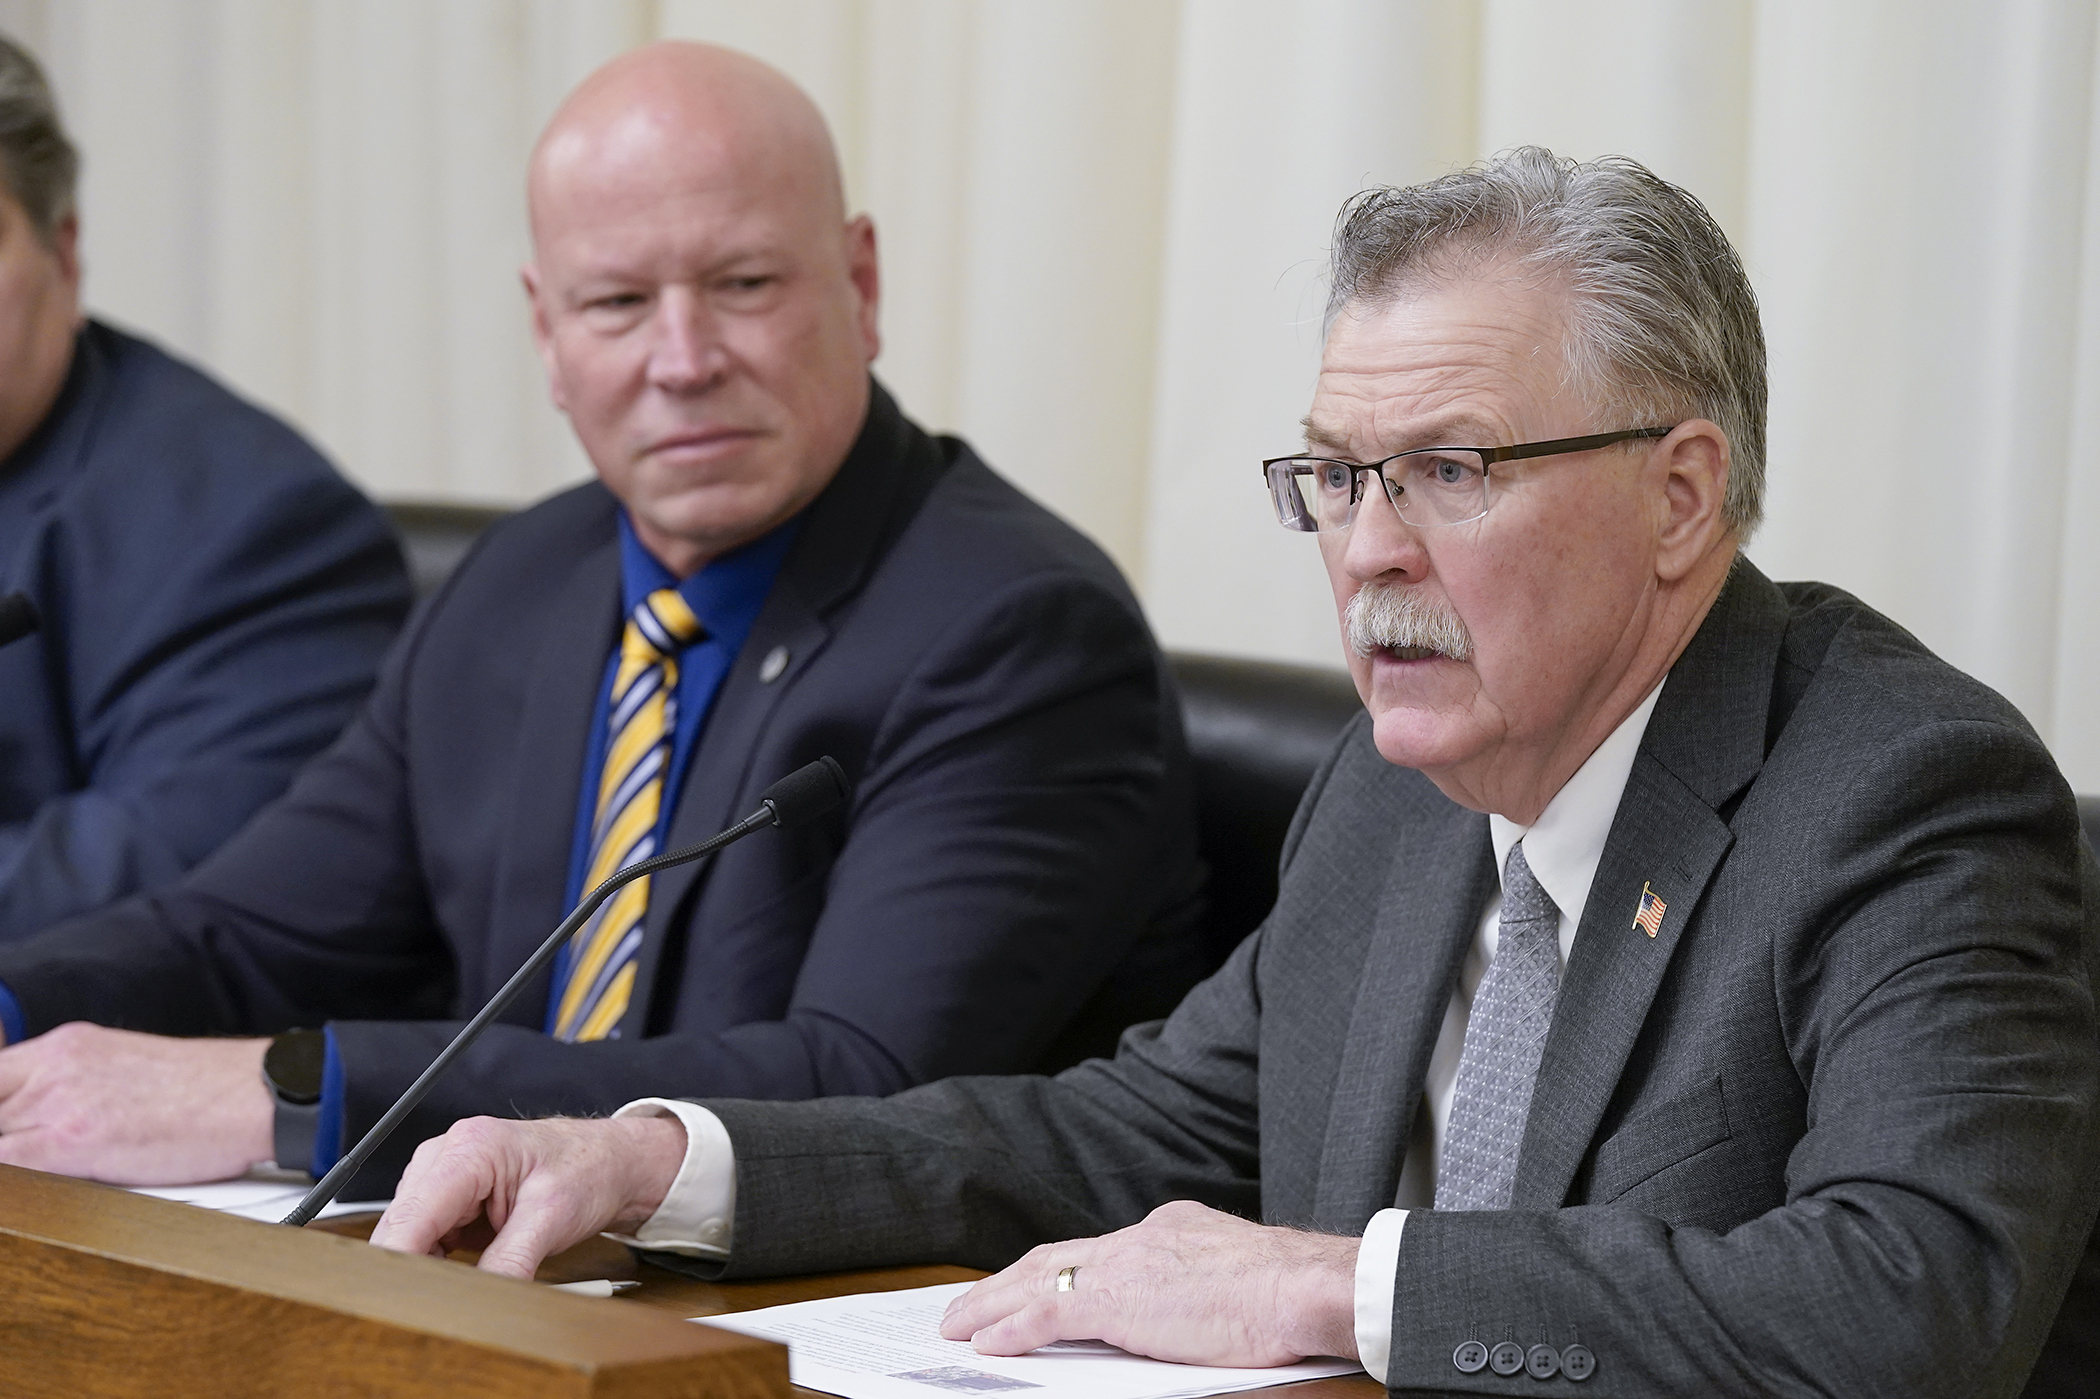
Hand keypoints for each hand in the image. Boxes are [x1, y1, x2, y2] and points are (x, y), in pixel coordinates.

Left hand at [0, 1022, 273, 1183]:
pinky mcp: (69, 1143)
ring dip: (13, 1156)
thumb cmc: (207, 1090)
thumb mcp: (127, 1066)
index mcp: (66, 1045)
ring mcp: (57, 1102)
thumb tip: (45, 1123)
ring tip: (60, 1165)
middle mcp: (54, 1066)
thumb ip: (75, 1086)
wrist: (252, 1095)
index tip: (12, 1127)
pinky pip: (6, 1167)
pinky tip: (46, 1186)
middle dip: (6, 1133)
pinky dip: (16, 1185)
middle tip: (31, 1149)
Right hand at [369, 1115, 686, 1278]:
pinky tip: (461, 1275)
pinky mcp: (449, 1199)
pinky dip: (436, 1263)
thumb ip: (513, 1260)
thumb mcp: (555, 1217)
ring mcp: (444, 1176)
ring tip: (459, 1289)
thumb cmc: (589, 1170)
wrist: (610, 1162)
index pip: (412, 1216)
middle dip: (412, 1270)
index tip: (401, 1306)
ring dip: (424, 1268)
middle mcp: (447, 1156)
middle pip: (401, 1228)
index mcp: (470, 1148)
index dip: (399, 1265)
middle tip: (436, 1310)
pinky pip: (424, 1239)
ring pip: (408, 1236)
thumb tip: (482, 1300)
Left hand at [939, 1200, 1358, 1366]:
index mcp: (1171, 1230)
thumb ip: (1198, 1289)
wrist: (1303, 1286)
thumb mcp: (1235, 1282)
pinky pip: (1047, 1310)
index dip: (1062, 1268)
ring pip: (1039, 1277)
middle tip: (972, 1303)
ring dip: (993, 1302)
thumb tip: (1187, 1315)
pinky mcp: (1117, 1297)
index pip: (1101, 1250)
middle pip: (1058, 1255)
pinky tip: (986, 1340)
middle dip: (1011, 1280)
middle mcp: (1141, 1237)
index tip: (1034, 1283)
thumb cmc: (1290, 1296)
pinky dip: (1011, 1325)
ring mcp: (1126, 1264)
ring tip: (958, 1323)